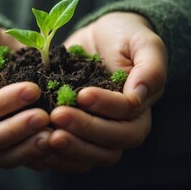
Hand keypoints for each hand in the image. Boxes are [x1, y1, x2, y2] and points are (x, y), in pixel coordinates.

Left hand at [35, 12, 166, 171]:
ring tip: (46, 134)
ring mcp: (98, 130)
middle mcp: (121, 125)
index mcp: (139, 108)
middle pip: (110, 144)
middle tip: (57, 116)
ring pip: (92, 154)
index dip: (106, 108)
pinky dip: (58, 154)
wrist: (100, 37)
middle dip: (84, 130)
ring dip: (71, 147)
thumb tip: (138, 95)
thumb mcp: (143, 43)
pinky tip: (39, 144)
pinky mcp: (77, 129)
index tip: (82, 94)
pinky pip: (73, 153)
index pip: (127, 116)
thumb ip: (151, 67)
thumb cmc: (125, 37)